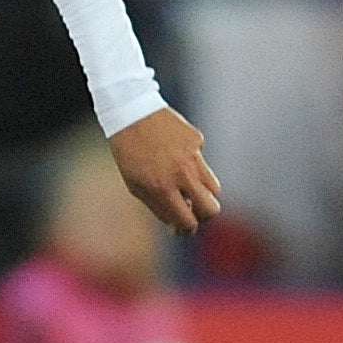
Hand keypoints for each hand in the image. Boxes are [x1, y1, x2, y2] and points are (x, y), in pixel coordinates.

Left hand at [109, 107, 221, 234]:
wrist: (130, 113)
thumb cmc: (128, 152)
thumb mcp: (134, 184)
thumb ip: (158, 205)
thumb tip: (177, 223)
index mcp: (162, 189)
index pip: (187, 221)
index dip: (187, 230)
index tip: (183, 229)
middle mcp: (181, 174)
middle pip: (212, 208)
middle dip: (205, 216)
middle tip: (194, 213)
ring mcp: (193, 156)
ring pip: (214, 186)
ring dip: (203, 193)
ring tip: (187, 188)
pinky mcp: (198, 141)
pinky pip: (202, 160)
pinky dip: (191, 163)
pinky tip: (173, 152)